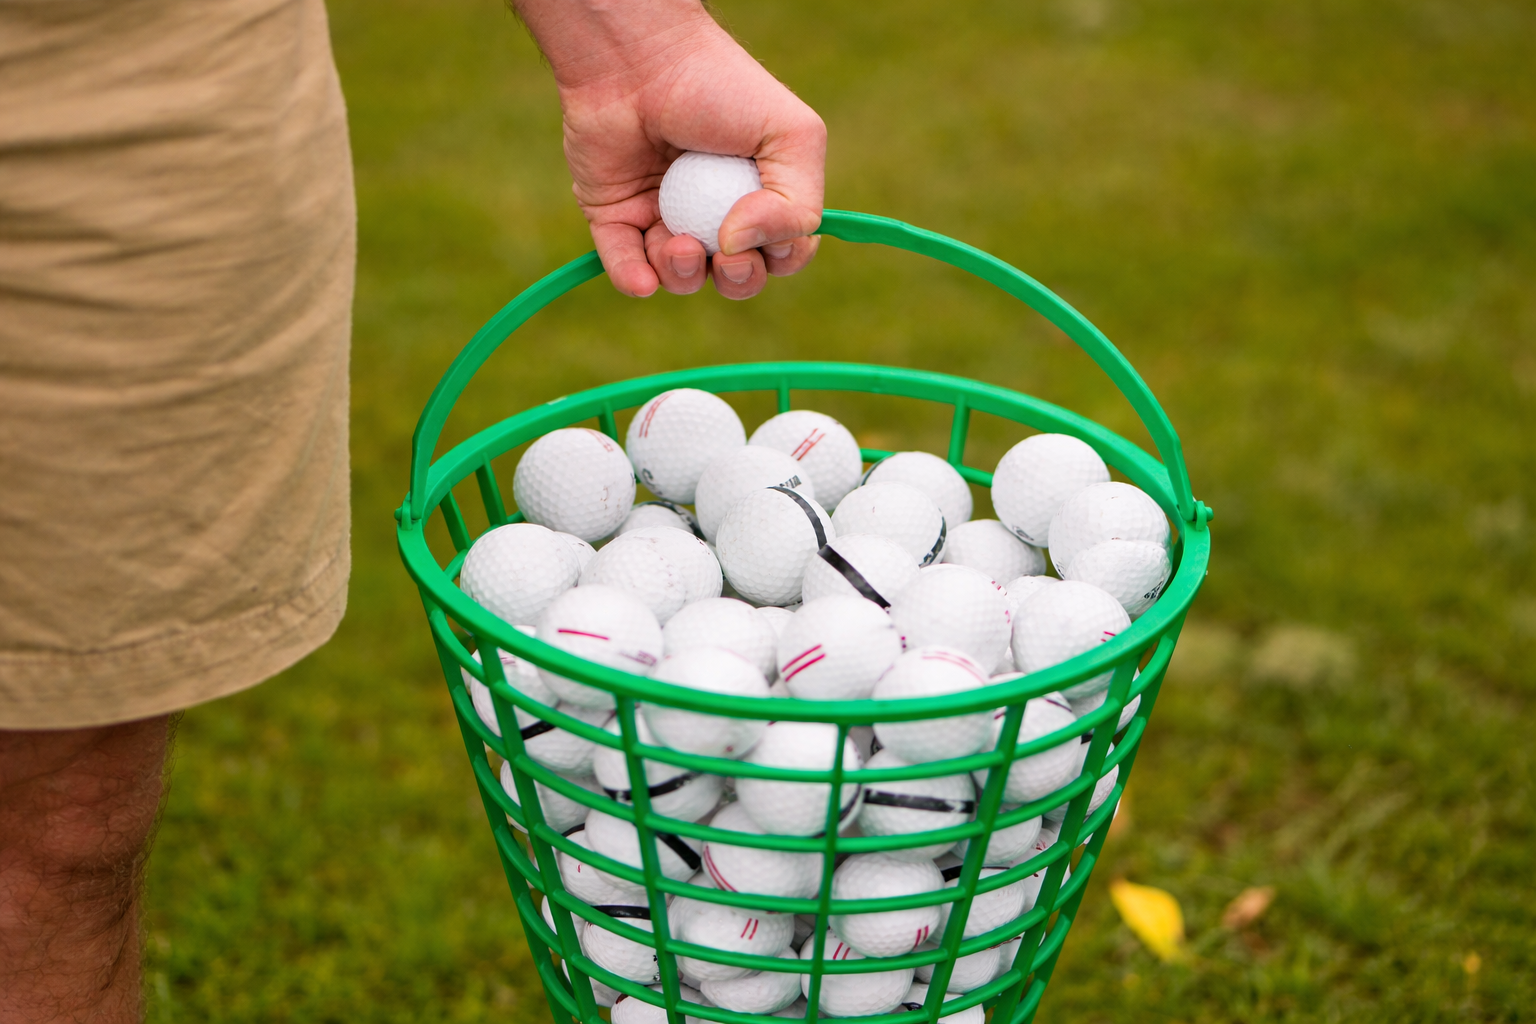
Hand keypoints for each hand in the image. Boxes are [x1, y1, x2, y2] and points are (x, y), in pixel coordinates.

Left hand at [515, 0, 825, 298]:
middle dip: (737, 279)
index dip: (782, 258)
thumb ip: (797, 205)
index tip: (771, 239)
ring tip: (677, 242)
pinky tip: (643, 278)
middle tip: (724, 251)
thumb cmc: (721, 85)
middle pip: (736, 277)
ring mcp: (664, 216)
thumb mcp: (791, 136)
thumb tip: (741, 248)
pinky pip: (627, 269)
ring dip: (686, 275)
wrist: (640, 58)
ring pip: (683, 279)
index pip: (783, 252)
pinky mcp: (616, 216)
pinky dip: (635, 280)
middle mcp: (714, 210)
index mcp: (762, 192)